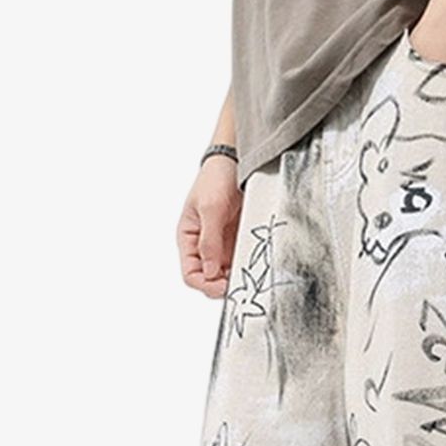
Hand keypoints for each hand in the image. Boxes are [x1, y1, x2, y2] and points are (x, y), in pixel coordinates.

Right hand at [177, 158, 241, 298]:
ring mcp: (223, 244)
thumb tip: (210, 272)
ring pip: (227, 273)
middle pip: (209, 279)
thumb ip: (210, 241)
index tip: (222, 285)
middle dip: (222, 285)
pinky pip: (242, 260)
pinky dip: (248, 267)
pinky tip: (256, 266)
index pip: (191, 274)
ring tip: (250, 277)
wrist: (237, 160)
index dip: (205, 284)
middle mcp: (204, 245)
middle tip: (240, 284)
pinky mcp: (239, 240)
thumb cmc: (216, 177)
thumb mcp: (210, 208)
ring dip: (237, 278)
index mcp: (189, 238)